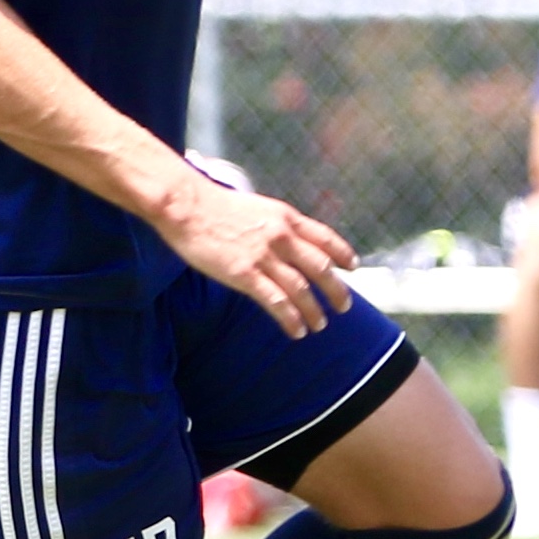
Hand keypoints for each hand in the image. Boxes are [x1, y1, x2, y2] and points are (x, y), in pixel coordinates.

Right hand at [162, 170, 356, 337]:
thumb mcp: (258, 208)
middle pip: (321, 268)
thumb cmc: (215, 206)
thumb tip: (291, 242)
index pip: (325, 238)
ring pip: (302, 290)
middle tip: (343, 306)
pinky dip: (291, 319)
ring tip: (319, 325)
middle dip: (336, 291)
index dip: (343, 254)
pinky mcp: (245, 275)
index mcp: (286, 217)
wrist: (187, 207)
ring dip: (314, 311)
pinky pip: (277, 303)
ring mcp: (264, 257)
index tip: (351, 267)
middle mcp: (281, 237)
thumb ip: (278, 225)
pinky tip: (296, 331)